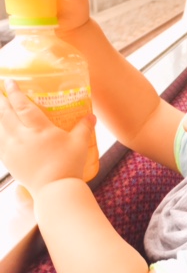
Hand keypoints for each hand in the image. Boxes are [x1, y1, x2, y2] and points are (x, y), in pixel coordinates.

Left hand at [0, 80, 95, 195]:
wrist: (55, 190)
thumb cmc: (69, 166)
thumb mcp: (80, 144)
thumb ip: (84, 127)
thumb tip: (92, 115)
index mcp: (39, 129)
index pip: (22, 105)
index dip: (15, 92)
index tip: (9, 81)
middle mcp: (21, 137)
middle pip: (5, 113)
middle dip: (1, 100)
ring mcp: (12, 149)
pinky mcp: (9, 162)